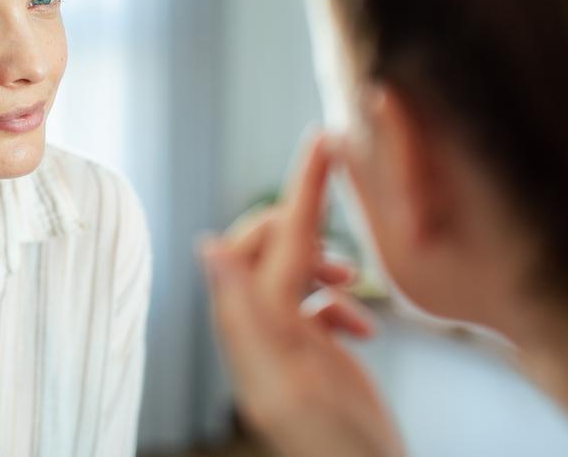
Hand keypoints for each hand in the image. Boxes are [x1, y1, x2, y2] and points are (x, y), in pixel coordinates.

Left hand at [198, 134, 403, 456]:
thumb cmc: (332, 440)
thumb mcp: (287, 376)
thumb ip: (246, 312)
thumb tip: (206, 247)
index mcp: (249, 322)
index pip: (268, 238)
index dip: (299, 190)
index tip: (323, 141)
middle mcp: (256, 326)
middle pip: (269, 247)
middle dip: (305, 230)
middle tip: (345, 243)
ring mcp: (280, 341)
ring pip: (291, 271)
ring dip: (323, 264)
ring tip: (354, 284)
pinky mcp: (305, 356)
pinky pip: (313, 307)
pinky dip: (339, 305)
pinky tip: (361, 327)